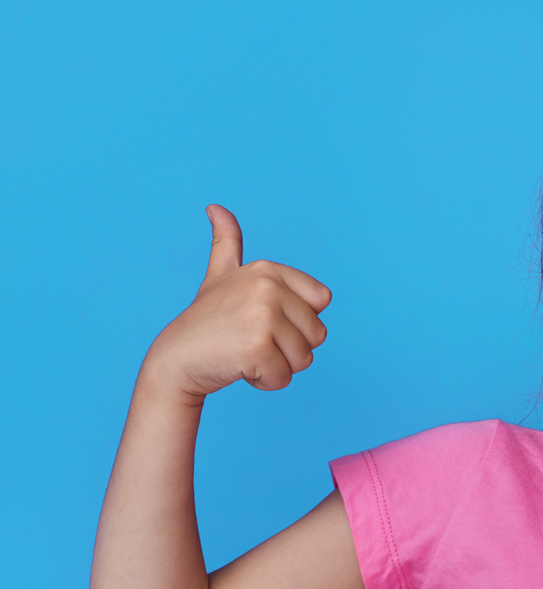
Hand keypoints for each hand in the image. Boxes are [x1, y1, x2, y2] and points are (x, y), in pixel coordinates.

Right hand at [141, 206, 332, 401]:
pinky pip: (284, 377)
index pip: (322, 302)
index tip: (263, 317)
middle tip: (250, 339)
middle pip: (317, 333)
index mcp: (268, 270)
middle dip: (289, 346)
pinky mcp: (257, 348)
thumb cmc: (206, 320)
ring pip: (304, 358)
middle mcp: (267, 287)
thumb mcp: (220, 276)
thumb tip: (215, 207)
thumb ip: (227, 242)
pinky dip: (265, 381)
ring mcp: (262, 316)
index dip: (298, 318)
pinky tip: (238, 367)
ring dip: (278, 365)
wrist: (174, 359)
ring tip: (244, 352)